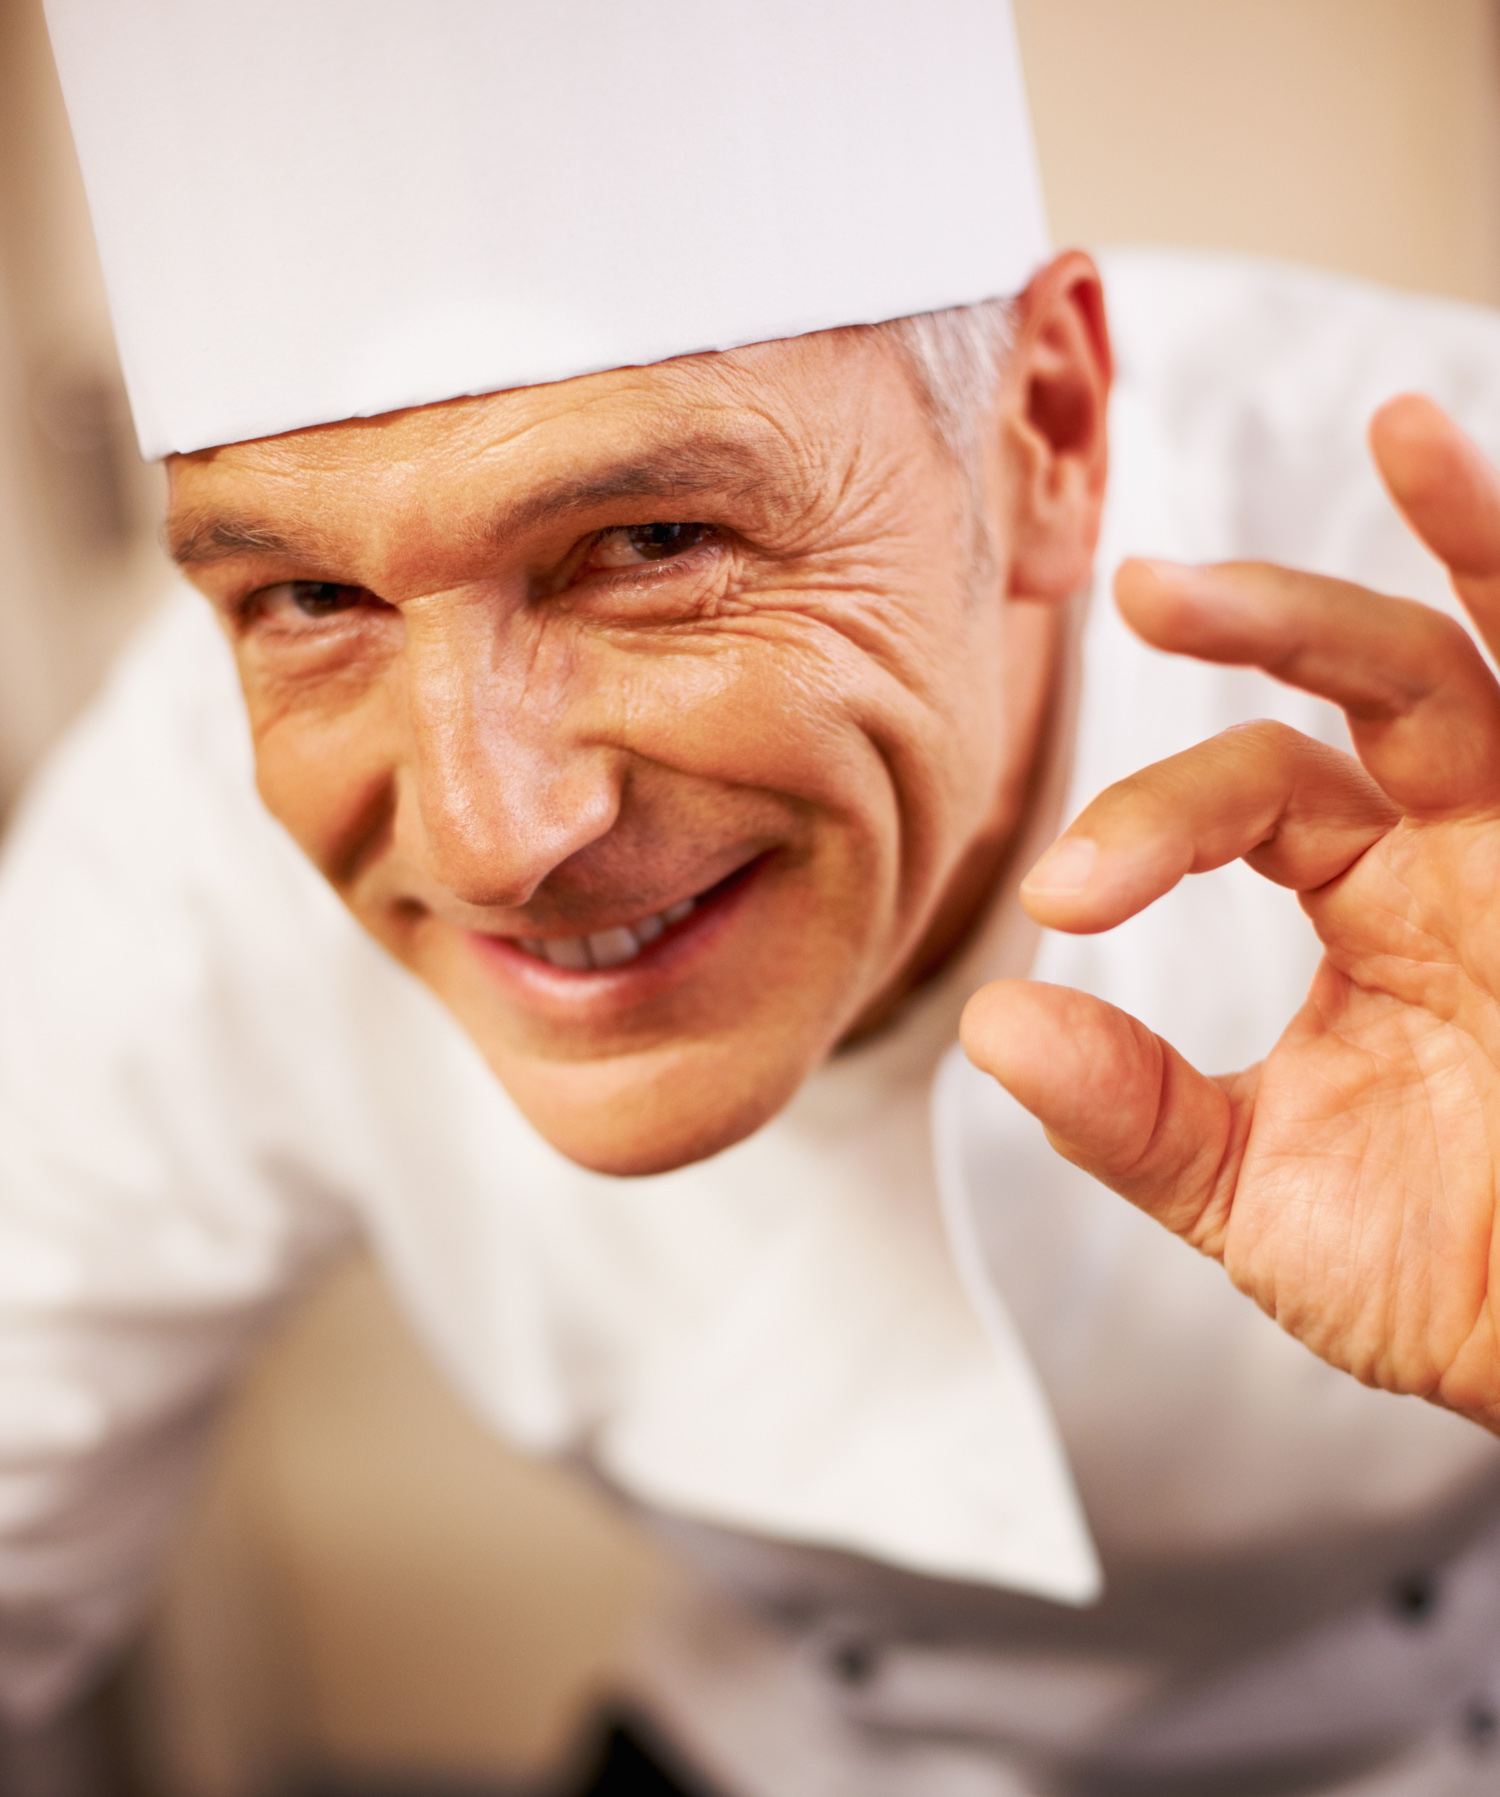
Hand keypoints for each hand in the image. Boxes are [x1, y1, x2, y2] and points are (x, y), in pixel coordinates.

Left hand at [961, 395, 1499, 1430]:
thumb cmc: (1443, 1274)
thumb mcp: (1254, 1194)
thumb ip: (1129, 1109)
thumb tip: (989, 1026)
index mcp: (1374, 895)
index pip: (1251, 792)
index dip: (1145, 824)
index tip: (1058, 899)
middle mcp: (1467, 842)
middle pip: (1374, 678)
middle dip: (1270, 620)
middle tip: (1151, 585)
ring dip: (1459, 541)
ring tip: (1404, 428)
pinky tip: (1486, 503)